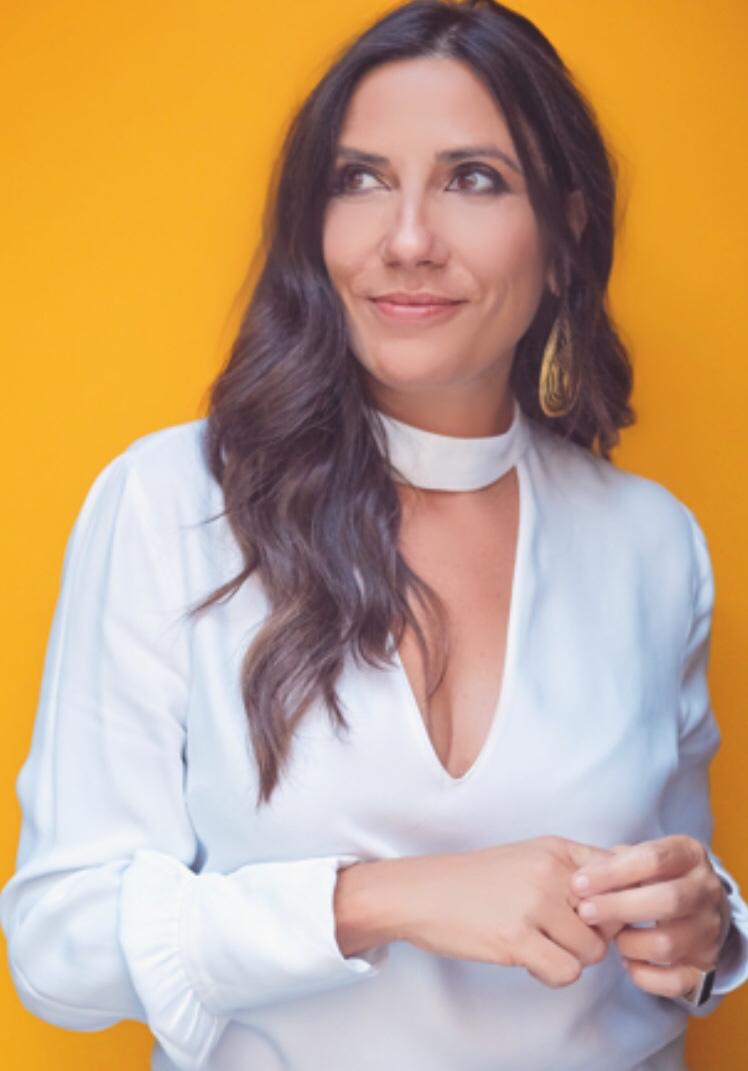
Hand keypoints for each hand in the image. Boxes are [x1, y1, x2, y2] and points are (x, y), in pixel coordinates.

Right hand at [395, 835, 622, 988]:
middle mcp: (550, 870)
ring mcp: (534, 903)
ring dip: (571, 958)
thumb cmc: (476, 881)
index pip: (621, 873)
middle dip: (593, 936)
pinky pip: (567, 972)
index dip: (620, 902)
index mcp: (556, 848)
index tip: (600, 915)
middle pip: (611, 919)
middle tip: (559, 934)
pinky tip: (530, 960)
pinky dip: (553, 975)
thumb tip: (629, 889)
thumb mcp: (529, 859)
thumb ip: (575, 871)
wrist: (421, 892)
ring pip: (593, 951)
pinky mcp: (517, 938)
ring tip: (540, 946)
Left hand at [570, 834, 732, 999]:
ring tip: (612, 938)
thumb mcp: (641, 856)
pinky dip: (646, 976)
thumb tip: (581, 879)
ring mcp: (709, 930)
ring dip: (630, 943)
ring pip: (668, 944)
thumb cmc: (657, 876)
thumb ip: (613, 862)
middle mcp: (706, 891)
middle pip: (667, 900)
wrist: (699, 904)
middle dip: (619, 907)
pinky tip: (628, 963)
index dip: (611, 872)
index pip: (653, 859)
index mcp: (690, 855)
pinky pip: (676, 981)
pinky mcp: (706, 965)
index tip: (578, 883)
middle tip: (585, 912)